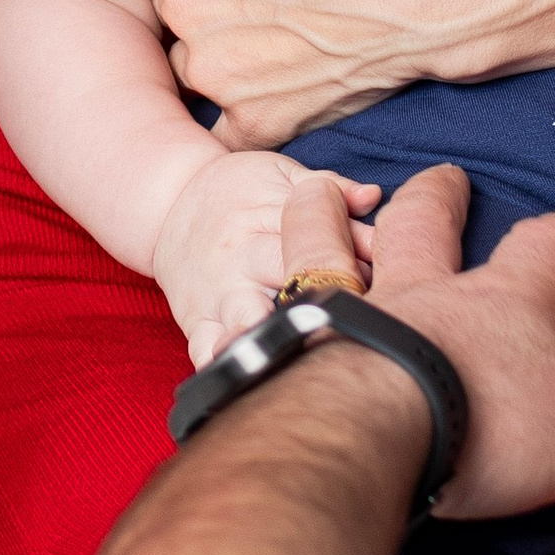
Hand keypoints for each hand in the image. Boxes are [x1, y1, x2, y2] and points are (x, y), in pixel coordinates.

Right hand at [152, 156, 377, 371]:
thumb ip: (330, 187)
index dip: (357, 260)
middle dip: (328, 302)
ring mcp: (217, 292)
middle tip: (363, 320)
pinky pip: (206, 351)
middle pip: (290, 280)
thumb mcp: (281, 175)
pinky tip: (250, 379)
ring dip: (275, 336)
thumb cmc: (238, 190)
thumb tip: (373, 196)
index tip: (386, 278)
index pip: (320, 238)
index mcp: (268, 216)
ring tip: (304, 352)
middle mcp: (241, 257)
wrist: (168, 202)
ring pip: (246, 318)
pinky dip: (224, 366)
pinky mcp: (196, 322)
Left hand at [283, 165, 554, 522]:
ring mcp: (346, 310)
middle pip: (427, 222)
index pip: (546, 253)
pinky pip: (264, 311)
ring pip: (327, 238)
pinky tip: (243, 303)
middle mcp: (421, 291)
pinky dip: (255, 302)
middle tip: (445, 175)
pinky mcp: (287, 348)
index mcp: (499, 305)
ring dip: (323, 212)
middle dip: (442, 196)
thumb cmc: (485, 419)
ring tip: (316, 192)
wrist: (372, 429)